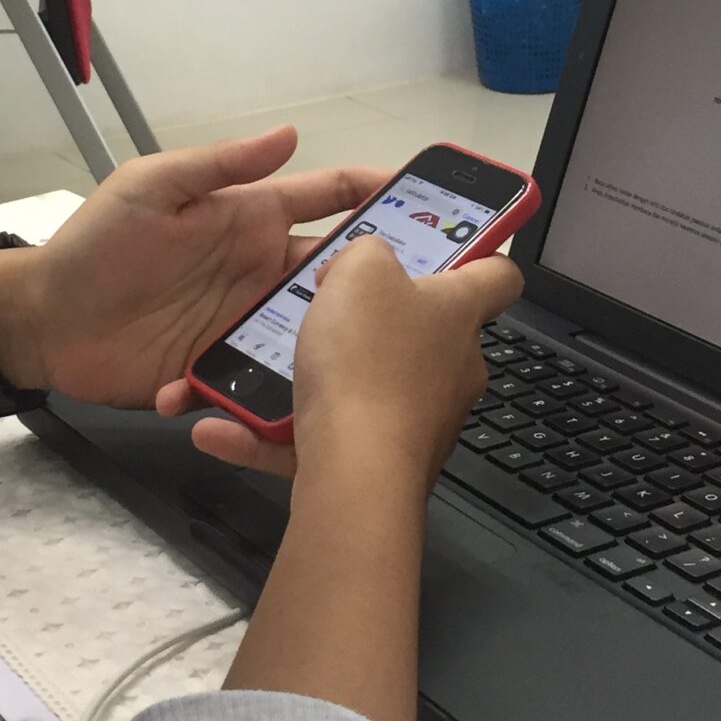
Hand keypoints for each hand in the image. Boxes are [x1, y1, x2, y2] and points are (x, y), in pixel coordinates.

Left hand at [0, 130, 390, 410]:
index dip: (379, 192)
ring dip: (332, 345)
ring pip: (313, 334)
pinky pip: (262, 383)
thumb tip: (290, 134)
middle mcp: (259, 272)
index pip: (329, 198)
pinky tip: (272, 400)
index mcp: (251, 219)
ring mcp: (245, 323)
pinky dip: (268, 392)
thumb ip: (220, 165)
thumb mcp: (153, 188)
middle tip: (428, 295)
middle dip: (381, 282)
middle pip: (337, 276)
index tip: (434, 196)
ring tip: (359, 360)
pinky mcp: (223, 370)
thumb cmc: (96, 244)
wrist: (45, 320)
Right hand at [159, 232, 519, 484]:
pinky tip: (222, 428)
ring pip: (369, 388)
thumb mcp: (359, 269)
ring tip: (265, 364)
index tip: (446, 246)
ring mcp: (423, 422)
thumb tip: (366, 265)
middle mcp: (453, 369)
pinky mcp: (385, 466)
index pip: (497, 275)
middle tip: (326, 303)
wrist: (356, 474)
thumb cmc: (368, 358)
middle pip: (426, 333)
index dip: (478, 253)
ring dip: (320, 376)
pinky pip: (327, 438)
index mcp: (459, 313)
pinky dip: (277, 433)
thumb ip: (365, 250)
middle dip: (377, 319)